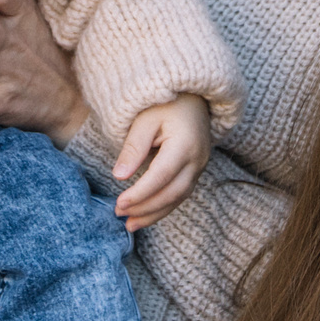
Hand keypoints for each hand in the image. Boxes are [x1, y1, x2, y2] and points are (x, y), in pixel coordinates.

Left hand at [110, 94, 210, 231]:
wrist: (193, 96)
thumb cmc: (165, 104)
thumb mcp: (144, 119)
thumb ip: (133, 147)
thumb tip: (119, 177)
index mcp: (184, 144)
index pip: (161, 176)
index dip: (140, 193)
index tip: (119, 204)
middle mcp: (197, 159)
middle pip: (172, 193)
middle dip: (146, 208)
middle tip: (120, 215)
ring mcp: (200, 166)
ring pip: (179, 198)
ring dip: (154, 213)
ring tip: (130, 224)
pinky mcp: (196, 170)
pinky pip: (181, 193)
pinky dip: (163, 206)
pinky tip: (146, 214)